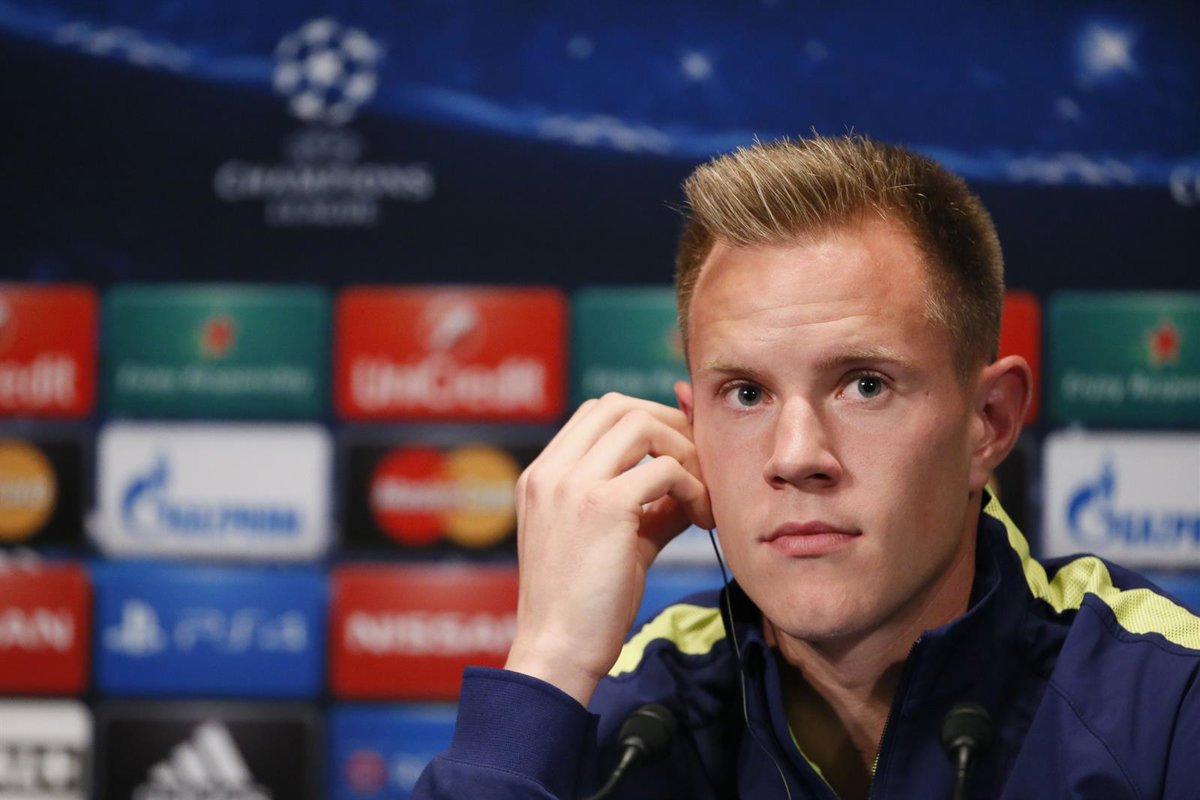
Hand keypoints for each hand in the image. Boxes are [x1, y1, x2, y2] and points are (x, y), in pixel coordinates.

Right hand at [504, 393, 713, 705]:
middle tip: (698, 464)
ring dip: (682, 450)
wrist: (559, 651)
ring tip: (701, 493)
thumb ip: (646, 505)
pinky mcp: (602, 506)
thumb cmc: (585, 606)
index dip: (646, 419)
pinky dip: (692, 486)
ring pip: (641, 424)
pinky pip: (664, 469)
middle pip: (618, 406)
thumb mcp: (613, 540)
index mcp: (542, 476)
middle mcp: (550, 471)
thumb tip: (693, 480)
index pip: (596, 413)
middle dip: (667, 423)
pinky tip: (702, 517)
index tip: (680, 451)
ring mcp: (571, 484)